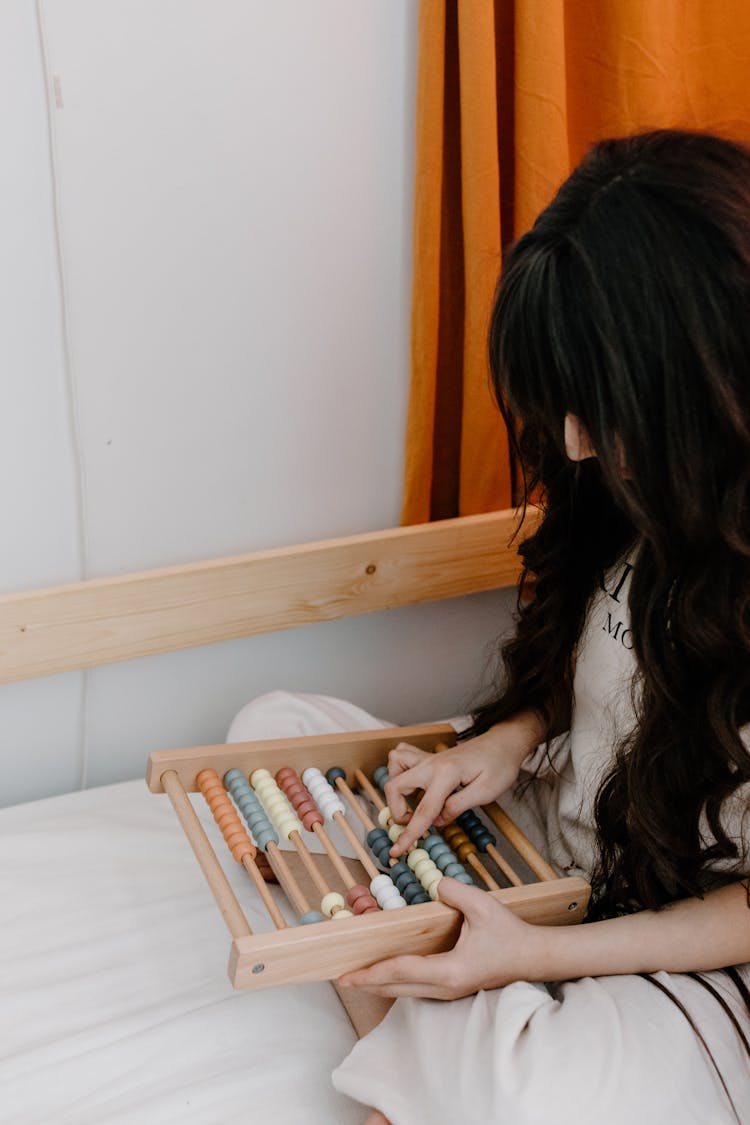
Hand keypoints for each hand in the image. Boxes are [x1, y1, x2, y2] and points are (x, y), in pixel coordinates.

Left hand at [337, 877, 544, 997]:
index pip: (401, 971)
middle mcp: (445, 987)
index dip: (372, 972)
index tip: (348, 974)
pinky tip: (388, 972)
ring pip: (406, 991)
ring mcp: (450, 992)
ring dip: (381, 983)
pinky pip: (418, 988)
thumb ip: (453, 892)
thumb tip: (433, 884)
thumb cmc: (510, 934)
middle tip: (341, 978)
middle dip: (368, 983)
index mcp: (449, 970)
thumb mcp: (482, 906)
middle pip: (397, 988)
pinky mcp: (454, 988)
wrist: (535, 957)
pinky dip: (398, 981)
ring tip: (358, 976)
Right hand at [385, 712, 542, 855]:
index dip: (409, 833)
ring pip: (395, 767)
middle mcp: (431, 764)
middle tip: (413, 823)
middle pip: (395, 786)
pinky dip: (399, 770)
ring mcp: (429, 758)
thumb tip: (437, 821)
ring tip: (410, 803)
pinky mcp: (430, 757)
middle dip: (397, 811)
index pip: (424, 810)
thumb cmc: (499, 766)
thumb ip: (458, 807)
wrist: (503, 743)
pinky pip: (402, 756)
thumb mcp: (486, 792)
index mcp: (446, 774)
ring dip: (396, 789)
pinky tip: (411, 783)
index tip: (397, 851)